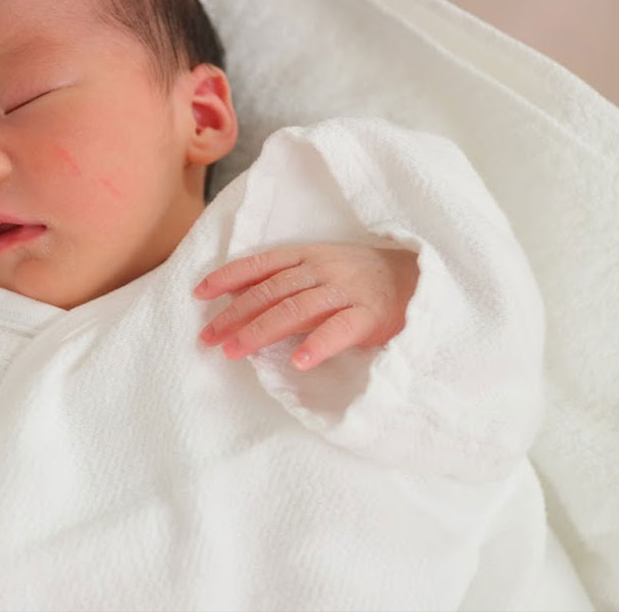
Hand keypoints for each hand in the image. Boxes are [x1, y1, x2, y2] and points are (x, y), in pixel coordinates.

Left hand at [194, 244, 417, 369]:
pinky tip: (297, 362)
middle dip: (234, 315)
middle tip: (207, 338)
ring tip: (235, 352)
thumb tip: (237, 294)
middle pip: (270, 292)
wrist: (420, 277)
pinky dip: (317, 345)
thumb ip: (285, 278)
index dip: (228, 277)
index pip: (260, 264)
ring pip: (295, 309)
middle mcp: (322, 269)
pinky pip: (339, 330)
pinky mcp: (369, 314)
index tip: (199, 293)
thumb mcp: (322, 266)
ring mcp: (346, 291)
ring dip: (261, 332)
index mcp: (307, 256)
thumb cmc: (363, 276)